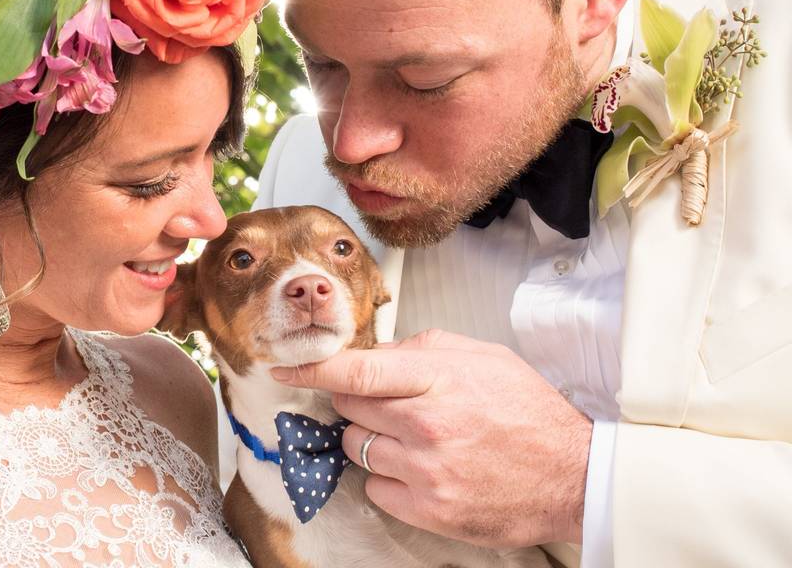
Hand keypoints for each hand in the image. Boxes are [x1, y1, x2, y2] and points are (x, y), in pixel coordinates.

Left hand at [271, 329, 592, 547]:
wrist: (573, 476)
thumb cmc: (528, 412)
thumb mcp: (484, 357)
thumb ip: (426, 347)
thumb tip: (380, 354)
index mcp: (439, 380)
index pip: (357, 372)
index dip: (313, 369)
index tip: (283, 368)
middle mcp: (426, 425)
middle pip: (349, 408)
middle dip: (354, 401)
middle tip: (387, 403)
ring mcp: (426, 471)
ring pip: (357, 448)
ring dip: (371, 439)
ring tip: (412, 437)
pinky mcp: (429, 510)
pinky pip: (375, 487)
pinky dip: (386, 476)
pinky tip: (418, 467)